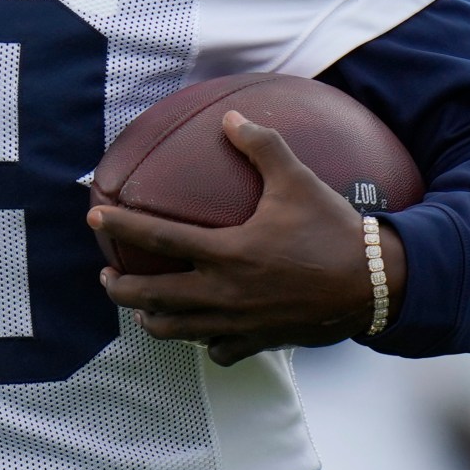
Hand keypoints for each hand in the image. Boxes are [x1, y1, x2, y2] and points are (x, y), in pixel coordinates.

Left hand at [90, 111, 406, 366]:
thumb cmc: (334, 230)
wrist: (374, 285)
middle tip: (106, 275)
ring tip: (140, 310)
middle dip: (120, 289)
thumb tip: (231, 118)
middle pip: (152, 297)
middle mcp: (224, 293)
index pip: (158, 238)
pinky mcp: (258, 342)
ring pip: (177, 331)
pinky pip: (218, 351)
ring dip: (151, 320)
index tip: (94, 217)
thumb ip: (261, 146)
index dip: (121, 225)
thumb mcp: (297, 180)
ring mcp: (239, 323)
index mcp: (227, 252)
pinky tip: (201, 334)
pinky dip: (203, 342)